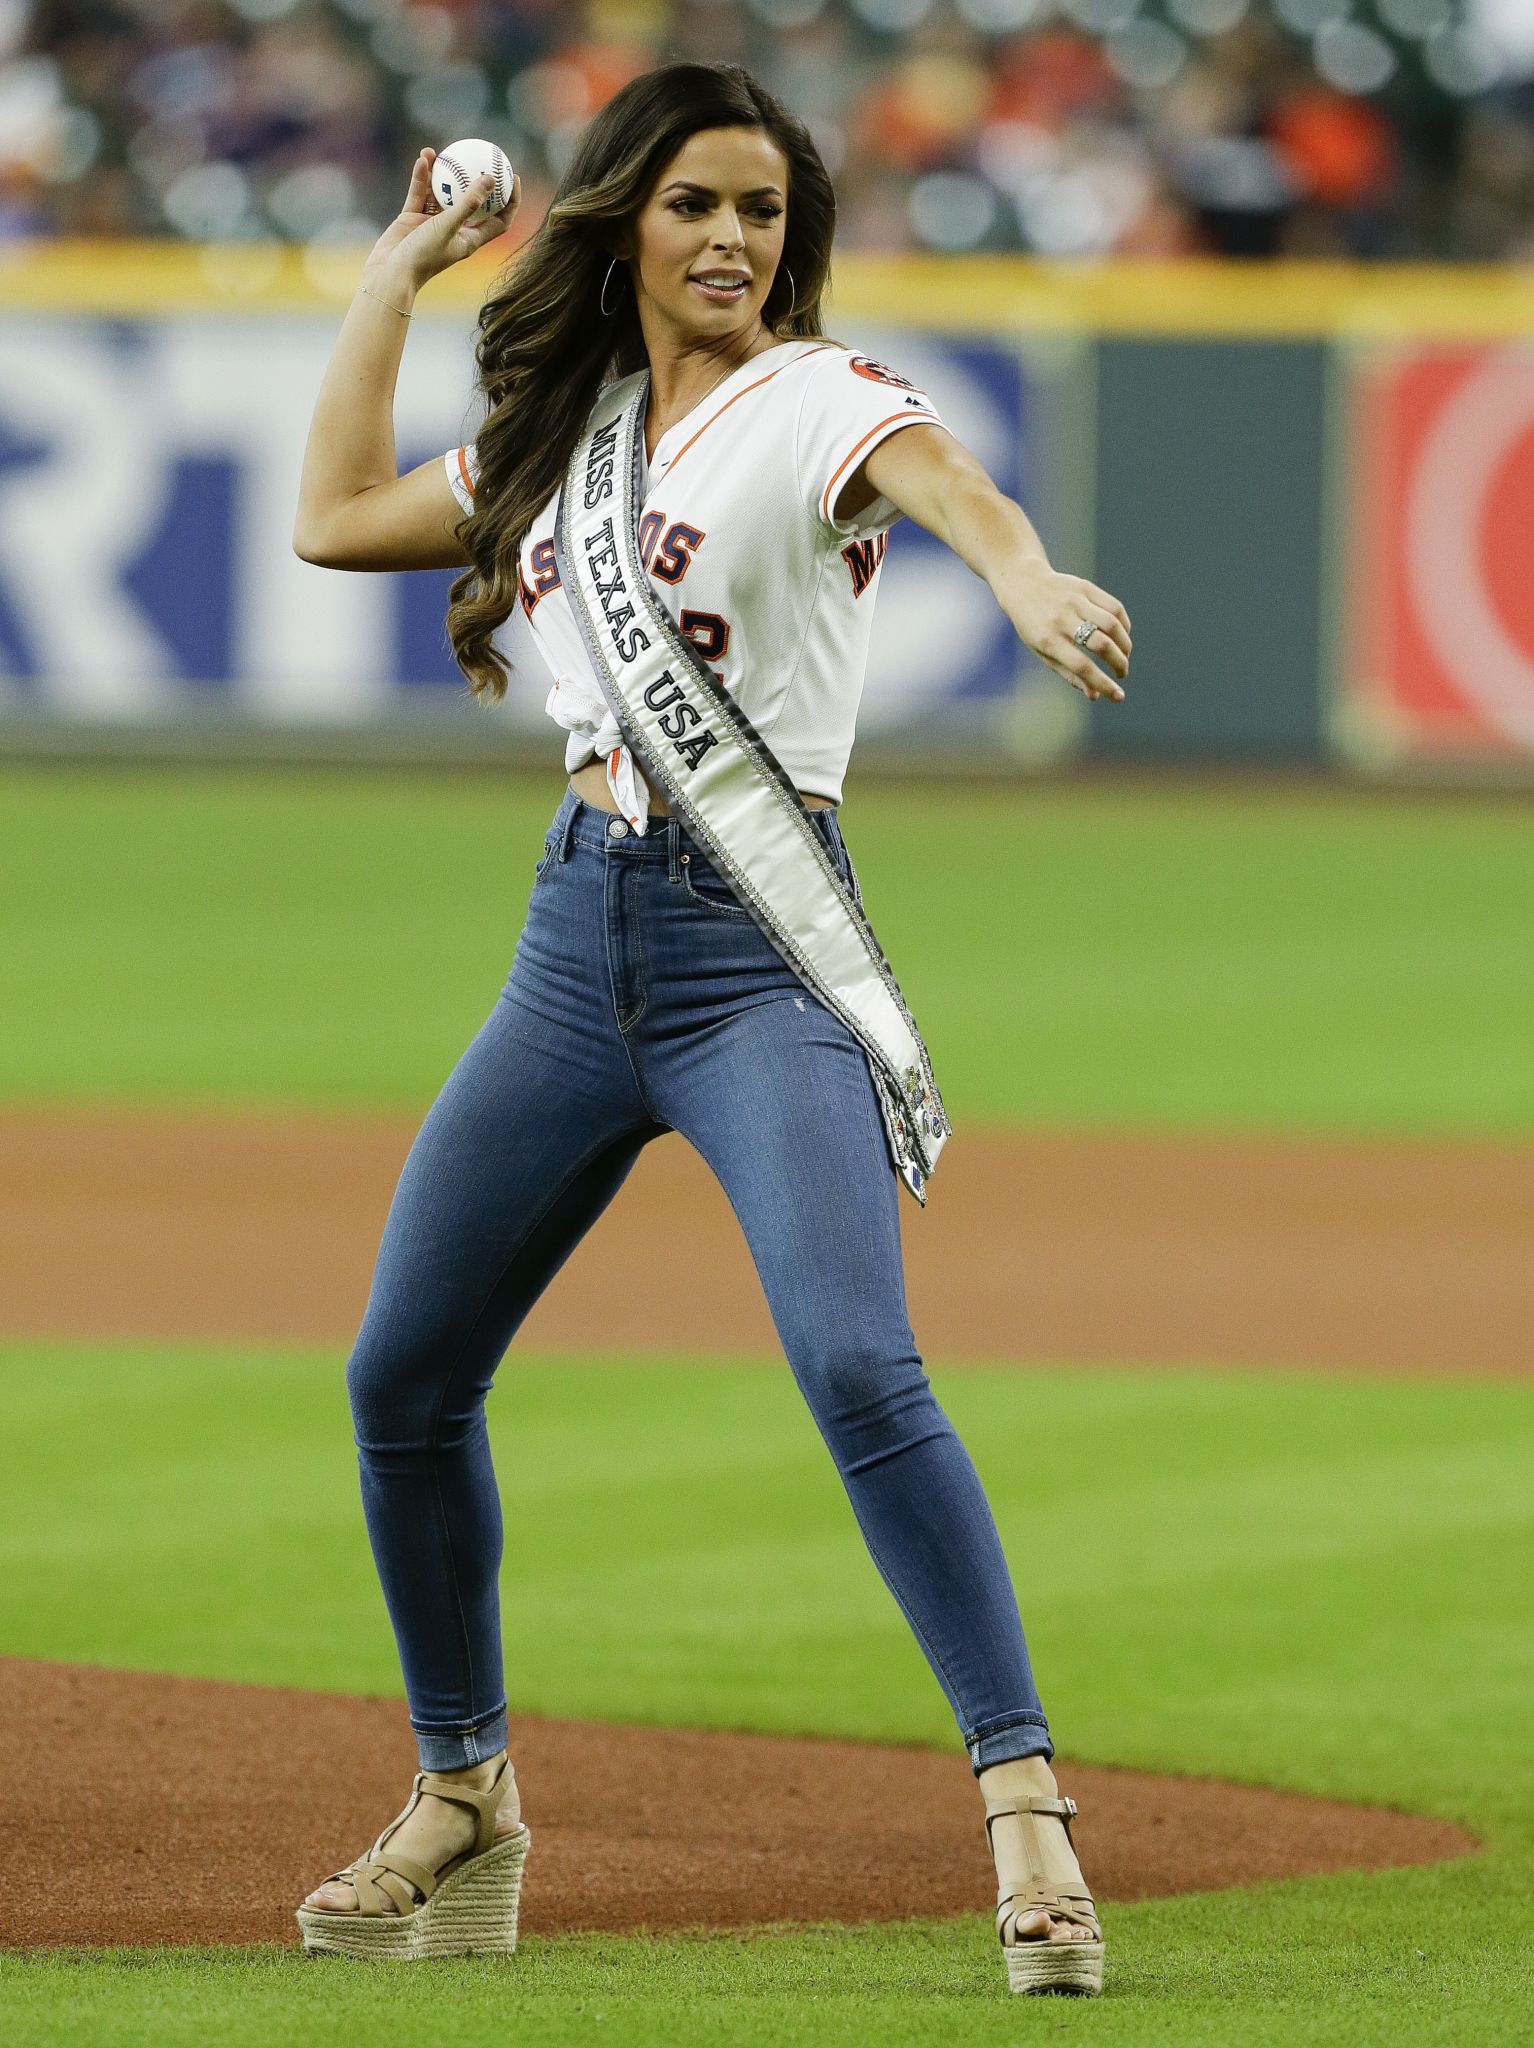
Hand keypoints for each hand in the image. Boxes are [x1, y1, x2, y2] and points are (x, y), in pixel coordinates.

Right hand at [362, 147, 521, 294]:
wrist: (390, 273)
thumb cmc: (423, 257)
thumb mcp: (448, 227)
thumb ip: (468, 204)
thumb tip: (490, 179)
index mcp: (470, 239)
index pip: (499, 220)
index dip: (510, 201)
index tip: (513, 178)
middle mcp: (454, 230)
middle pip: (472, 202)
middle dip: (478, 180)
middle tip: (483, 156)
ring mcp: (433, 224)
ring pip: (442, 193)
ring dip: (443, 173)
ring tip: (444, 152)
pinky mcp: (413, 218)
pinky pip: (420, 192)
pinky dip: (422, 177)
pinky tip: (424, 158)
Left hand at [999, 558, 1131, 702]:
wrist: (1024, 585)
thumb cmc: (1034, 626)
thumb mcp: (1043, 652)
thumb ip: (1069, 674)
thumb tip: (1095, 695)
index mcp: (1048, 640)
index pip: (1082, 666)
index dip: (1103, 684)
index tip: (1118, 696)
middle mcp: (1062, 619)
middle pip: (1101, 645)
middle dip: (1119, 664)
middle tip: (1122, 674)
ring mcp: (1074, 601)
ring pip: (1112, 624)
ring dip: (1125, 646)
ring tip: (1123, 656)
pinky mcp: (1085, 587)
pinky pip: (1114, 607)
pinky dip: (1124, 625)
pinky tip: (1122, 636)